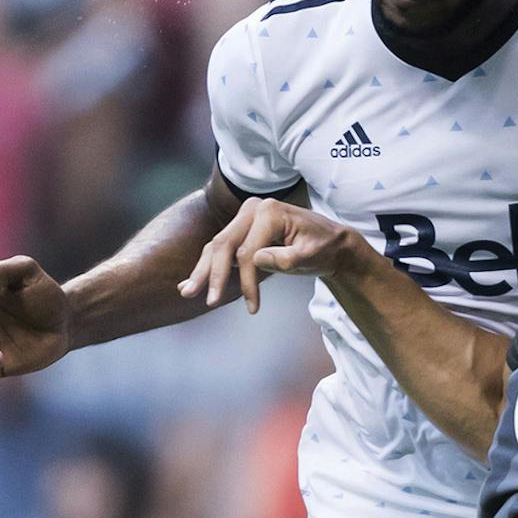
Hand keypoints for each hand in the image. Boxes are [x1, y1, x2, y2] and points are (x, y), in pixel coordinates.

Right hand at [179, 197, 359, 312]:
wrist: (331, 242)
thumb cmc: (324, 248)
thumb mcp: (311, 255)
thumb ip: (286, 258)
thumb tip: (256, 259)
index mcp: (269, 212)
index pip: (248, 252)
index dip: (247, 282)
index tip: (253, 307)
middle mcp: (252, 209)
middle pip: (223, 245)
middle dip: (212, 275)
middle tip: (205, 301)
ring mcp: (244, 218)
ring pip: (217, 247)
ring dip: (202, 271)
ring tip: (186, 293)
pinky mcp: (242, 231)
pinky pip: (221, 249)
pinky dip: (207, 266)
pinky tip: (189, 283)